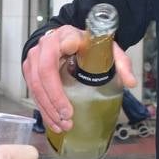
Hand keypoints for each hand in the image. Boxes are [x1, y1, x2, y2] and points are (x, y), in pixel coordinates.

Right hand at [21, 25, 135, 132]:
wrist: (66, 41)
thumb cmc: (86, 46)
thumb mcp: (106, 49)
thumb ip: (120, 63)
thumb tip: (130, 82)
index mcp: (66, 34)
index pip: (66, 39)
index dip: (67, 45)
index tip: (72, 48)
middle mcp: (46, 44)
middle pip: (44, 71)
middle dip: (55, 97)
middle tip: (68, 115)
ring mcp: (34, 58)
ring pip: (35, 85)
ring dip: (48, 108)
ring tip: (64, 124)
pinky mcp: (29, 71)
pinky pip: (33, 92)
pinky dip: (43, 110)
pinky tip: (54, 123)